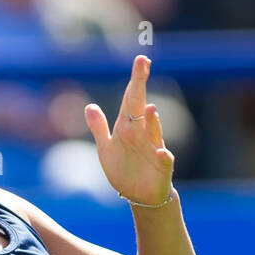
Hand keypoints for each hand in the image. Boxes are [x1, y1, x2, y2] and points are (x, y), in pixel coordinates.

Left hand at [84, 55, 174, 204]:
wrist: (141, 195)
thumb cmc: (125, 170)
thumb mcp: (107, 149)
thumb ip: (99, 128)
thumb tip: (89, 106)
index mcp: (128, 127)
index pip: (130, 99)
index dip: (134, 80)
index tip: (140, 60)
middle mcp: (142, 133)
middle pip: (140, 106)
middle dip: (141, 86)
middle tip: (143, 63)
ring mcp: (154, 148)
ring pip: (153, 132)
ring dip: (151, 121)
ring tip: (148, 107)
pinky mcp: (162, 167)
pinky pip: (164, 159)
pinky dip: (163, 155)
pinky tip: (160, 152)